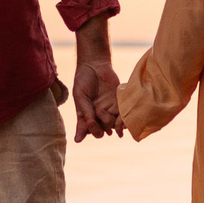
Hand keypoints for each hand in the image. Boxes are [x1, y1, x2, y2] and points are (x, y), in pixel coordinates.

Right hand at [70, 15, 122, 141]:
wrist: (95, 64)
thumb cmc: (83, 79)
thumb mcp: (80, 96)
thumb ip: (85, 113)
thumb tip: (79, 138)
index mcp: (86, 115)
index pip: (88, 130)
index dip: (90, 131)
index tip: (89, 126)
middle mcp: (97, 115)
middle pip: (101, 130)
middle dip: (100, 128)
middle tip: (98, 113)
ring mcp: (109, 110)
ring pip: (112, 125)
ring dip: (112, 126)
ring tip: (114, 125)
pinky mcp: (118, 103)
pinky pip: (121, 116)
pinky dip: (123, 121)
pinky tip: (124, 124)